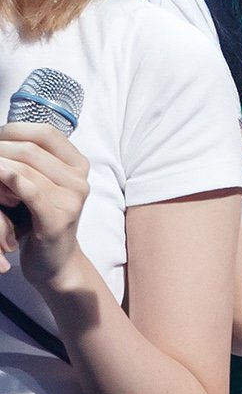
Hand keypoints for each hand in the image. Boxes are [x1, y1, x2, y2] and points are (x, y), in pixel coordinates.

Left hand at [0, 122, 91, 286]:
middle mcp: (80, 181)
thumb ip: (30, 162)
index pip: (45, 133)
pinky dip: (9, 180)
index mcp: (78, 167)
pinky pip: (29, 191)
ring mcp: (72, 200)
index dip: (13, 130)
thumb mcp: (40, 184)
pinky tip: (0, 176)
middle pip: (30, 150)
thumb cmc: (39, 221)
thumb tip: (2, 137)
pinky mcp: (58, 219)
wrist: (55, 263)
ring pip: (24, 169)